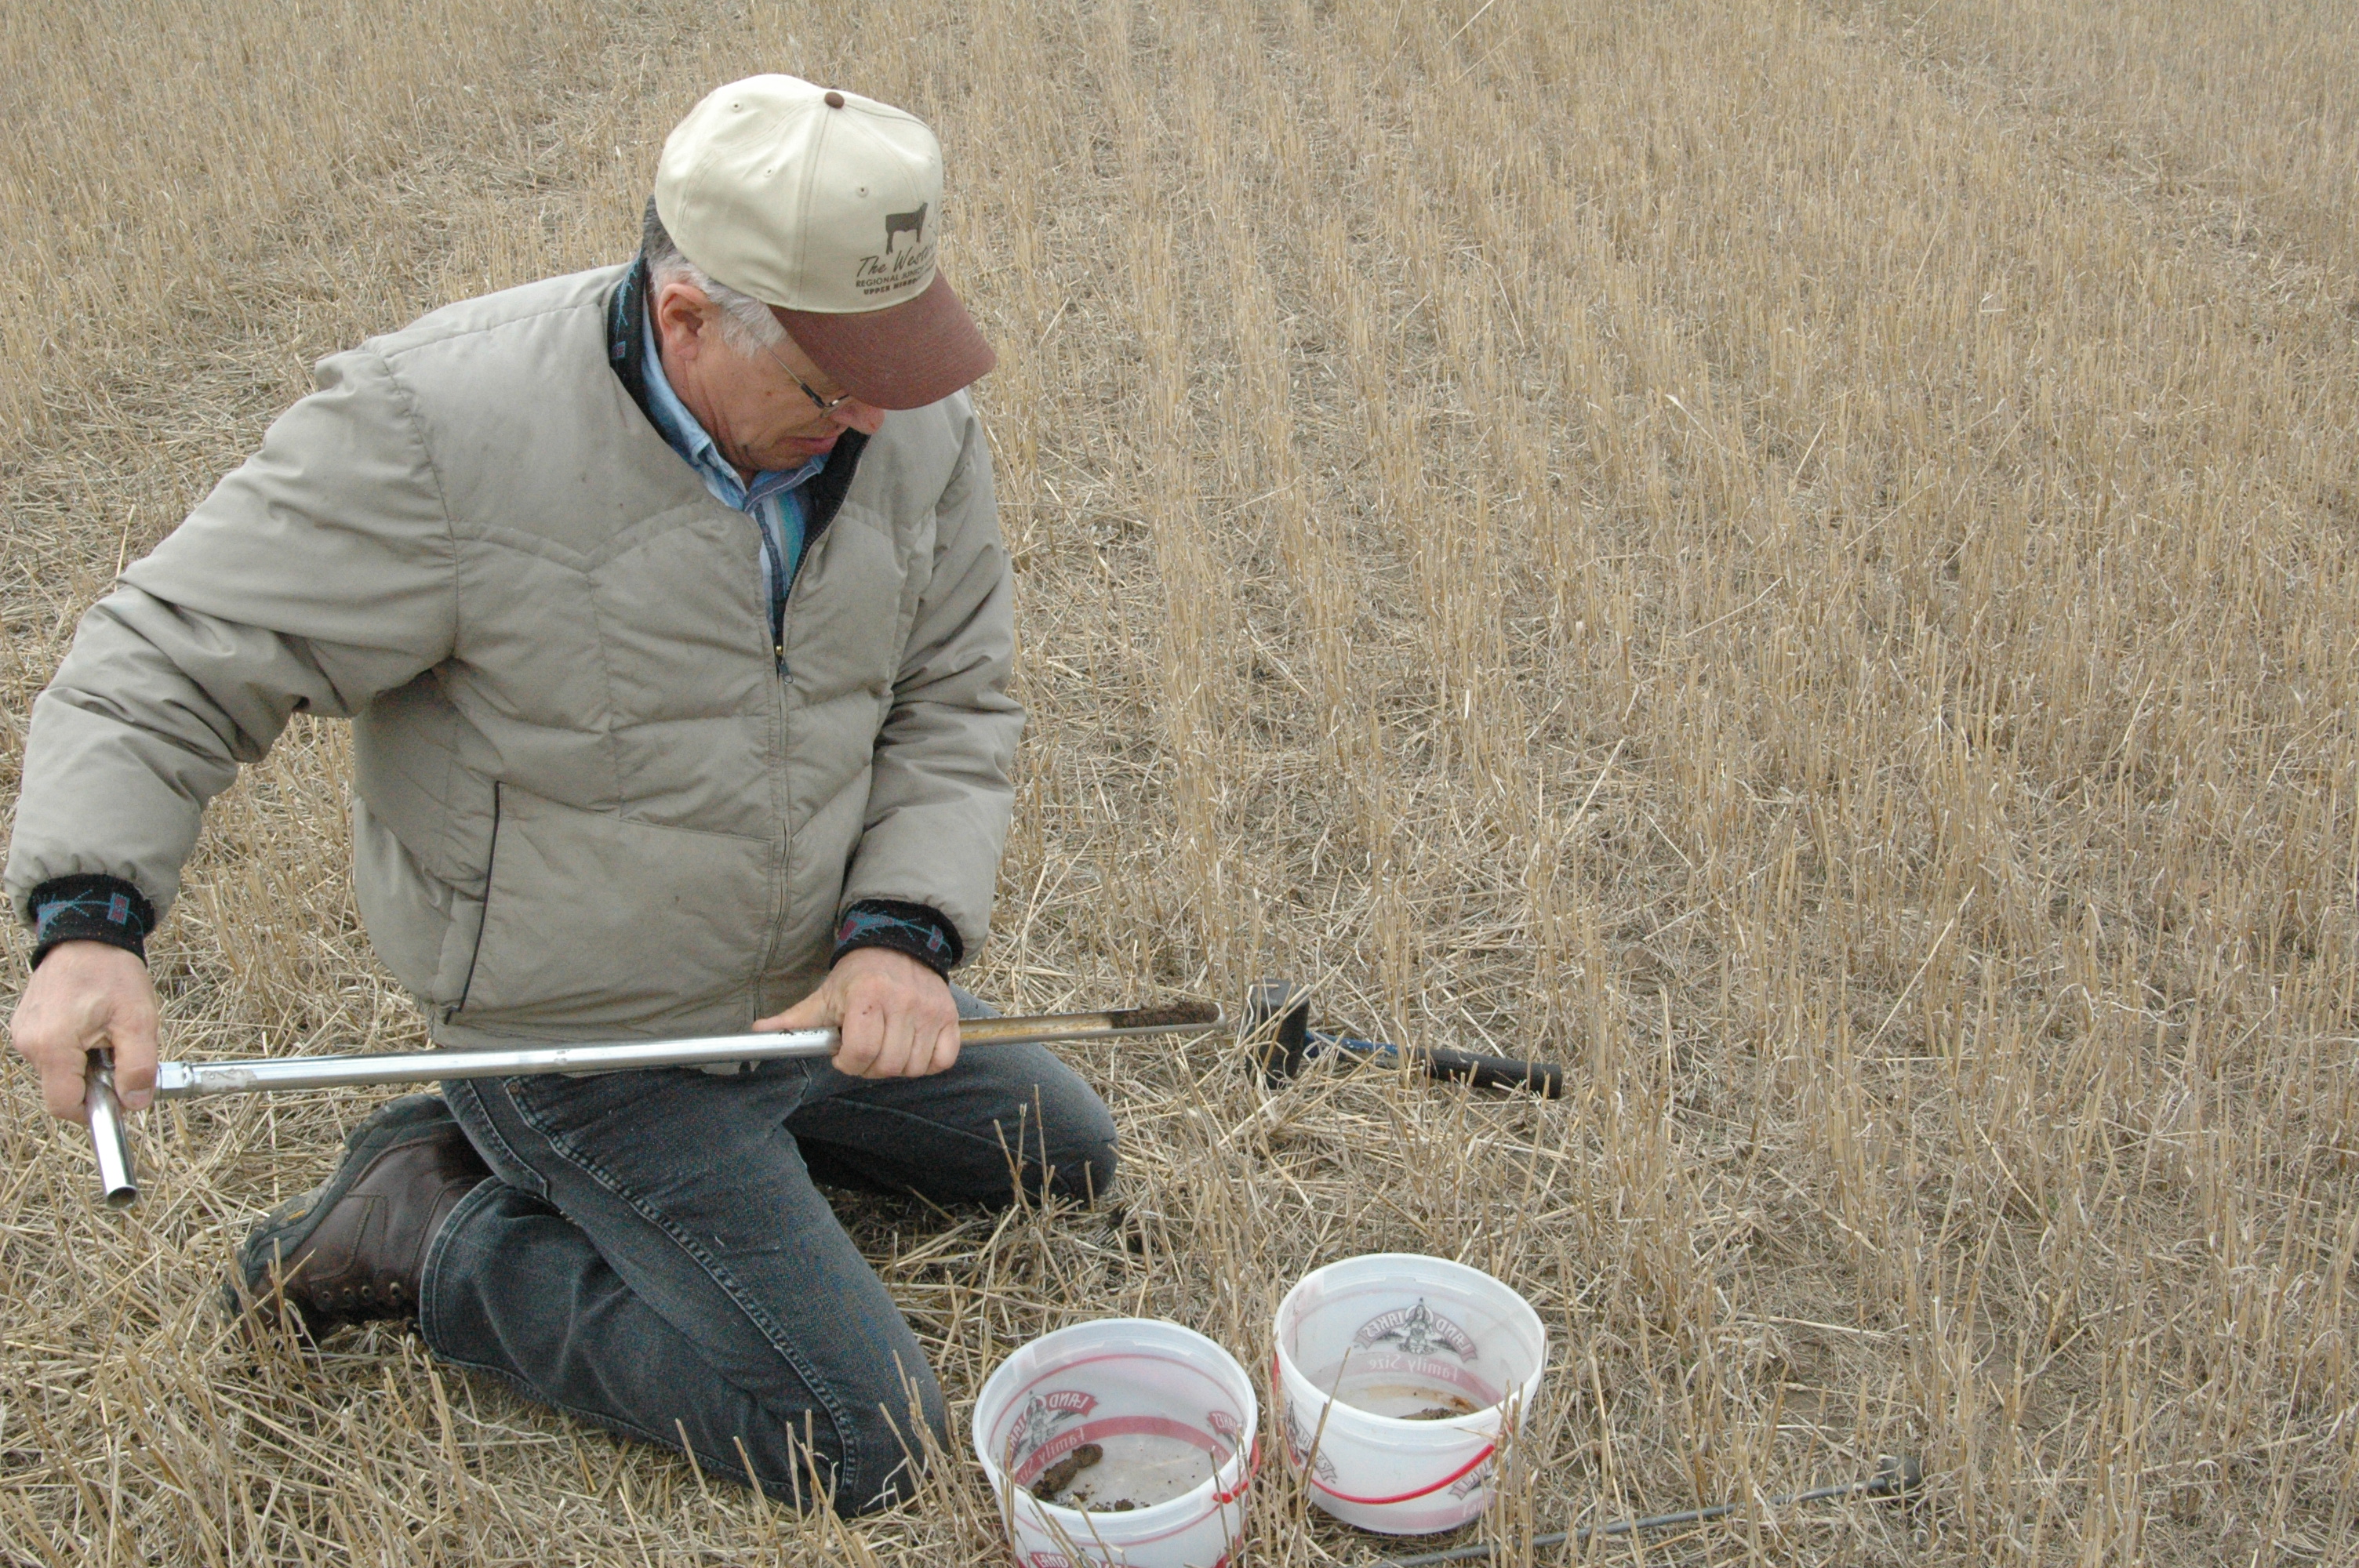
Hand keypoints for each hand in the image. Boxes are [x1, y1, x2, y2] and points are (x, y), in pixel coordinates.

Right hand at [8, 941, 160, 1121]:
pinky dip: (74, 1050)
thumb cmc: (112, 973)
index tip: (119, 1095)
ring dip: (85, 1064)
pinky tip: (89, 1025)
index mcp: (52, 1046)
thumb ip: (138, 1066)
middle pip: (63, 1089)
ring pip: (58, 1072)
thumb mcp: (138, 1020)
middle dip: (94, 1081)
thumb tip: (134, 1103)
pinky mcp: (25, 1027)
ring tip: (103, 1031)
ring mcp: (23, 1035)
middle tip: (117, 1049)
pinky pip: (52, 1054)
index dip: (94, 1109)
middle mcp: (28, 1044)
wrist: (87, 937)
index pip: (63, 1105)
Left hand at [757, 947, 960, 1079]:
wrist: (899, 945)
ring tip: (887, 1048)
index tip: (844, 1055)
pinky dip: (928, 1063)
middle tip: (864, 1053)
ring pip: (914, 1067)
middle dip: (870, 1068)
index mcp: (868, 997)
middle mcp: (904, 1003)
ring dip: (897, 1067)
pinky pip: (943, 1060)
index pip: (860, 1053)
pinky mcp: (950, 1017)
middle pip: (887, 1065)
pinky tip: (912, 1049)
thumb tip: (759, 1032)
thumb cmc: (858, 975)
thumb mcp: (825, 994)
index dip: (848, 1063)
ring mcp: (930, 1011)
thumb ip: (795, 1020)